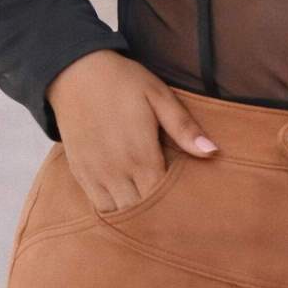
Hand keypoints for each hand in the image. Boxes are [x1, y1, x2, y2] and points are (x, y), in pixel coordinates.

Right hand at [45, 50, 219, 211]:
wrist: (74, 71)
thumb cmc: (122, 81)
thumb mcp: (159, 96)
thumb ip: (184, 127)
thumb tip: (212, 151)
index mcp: (141, 154)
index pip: (163, 199)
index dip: (178, 206)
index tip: (192, 207)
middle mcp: (117, 170)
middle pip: (142, 213)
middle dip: (159, 216)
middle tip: (177, 216)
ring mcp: (95, 174)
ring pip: (119, 214)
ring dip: (136, 217)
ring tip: (154, 213)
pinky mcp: (80, 172)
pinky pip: (98, 206)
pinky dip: (114, 210)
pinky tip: (128, 202)